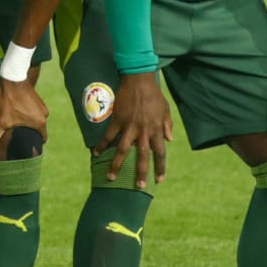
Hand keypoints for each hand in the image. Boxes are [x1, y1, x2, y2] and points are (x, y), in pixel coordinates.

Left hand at [0, 77, 48, 156]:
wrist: (12, 76)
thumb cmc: (9, 99)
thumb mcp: (0, 120)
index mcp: (39, 122)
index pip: (41, 139)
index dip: (34, 143)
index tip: (24, 144)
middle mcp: (44, 114)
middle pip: (37, 128)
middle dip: (28, 132)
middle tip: (16, 133)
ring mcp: (41, 104)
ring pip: (34, 118)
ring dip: (26, 121)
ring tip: (14, 121)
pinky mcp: (36, 96)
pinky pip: (32, 109)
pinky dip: (25, 111)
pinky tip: (14, 110)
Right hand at [95, 71, 171, 188]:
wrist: (139, 80)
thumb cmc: (154, 95)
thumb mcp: (166, 110)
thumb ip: (167, 125)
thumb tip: (170, 140)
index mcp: (156, 130)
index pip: (160, 153)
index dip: (160, 167)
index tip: (159, 179)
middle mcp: (143, 131)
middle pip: (142, 156)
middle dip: (140, 172)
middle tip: (138, 186)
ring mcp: (129, 126)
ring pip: (122, 150)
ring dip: (117, 164)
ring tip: (111, 177)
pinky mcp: (117, 119)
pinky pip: (108, 135)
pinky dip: (101, 145)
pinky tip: (96, 154)